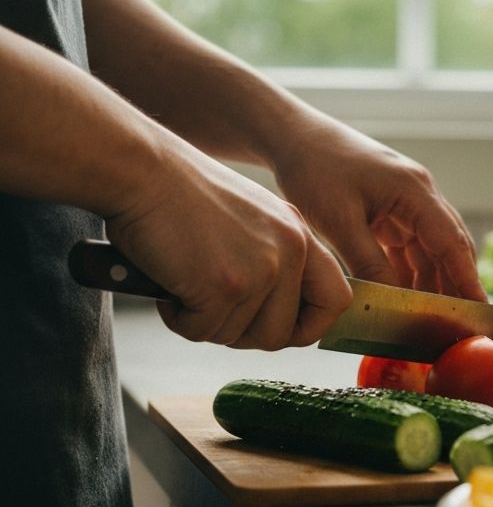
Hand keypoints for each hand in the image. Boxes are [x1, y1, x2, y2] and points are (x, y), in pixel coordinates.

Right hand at [106, 137, 349, 348]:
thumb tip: (278, 320)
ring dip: (206, 323)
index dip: (311, 327)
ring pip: (239, 337)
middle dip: (242, 334)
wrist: (142, 169)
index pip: (337, 300)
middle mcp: (290, 251)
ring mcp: (261, 270)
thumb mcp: (250, 220)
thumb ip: (272, 260)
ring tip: (185, 284)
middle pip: (281, 334)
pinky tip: (168, 283)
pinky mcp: (225, 285)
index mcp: (299, 235)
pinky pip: (203, 332)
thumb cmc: (181, 196)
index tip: (282, 331)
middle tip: (211, 310)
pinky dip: (179, 318)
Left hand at [271, 115, 487, 300]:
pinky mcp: (389, 210)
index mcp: (415, 191)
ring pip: (428, 251)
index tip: (480, 308)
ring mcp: (405, 203)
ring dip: (429, 282)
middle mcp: (419, 195)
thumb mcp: (339, 221)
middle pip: (448, 247)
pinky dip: (407, 273)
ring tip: (428, 320)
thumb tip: (393, 301)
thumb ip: (369, 263)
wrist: (293, 136)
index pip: (451, 242)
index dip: (467, 278)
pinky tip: (402, 299)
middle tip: (458, 325)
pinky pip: (407, 248)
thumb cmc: (315, 169)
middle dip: (454, 285)